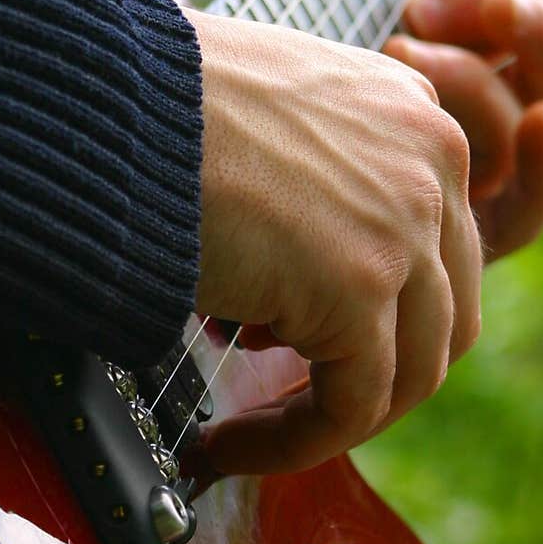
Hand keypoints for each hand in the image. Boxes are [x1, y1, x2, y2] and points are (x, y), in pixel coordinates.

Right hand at [188, 6, 481, 475]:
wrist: (100, 99)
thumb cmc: (147, 105)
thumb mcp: (266, 124)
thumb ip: (309, 184)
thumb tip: (292, 271)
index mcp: (410, 113)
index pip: (434, 247)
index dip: (376, 316)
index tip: (295, 348)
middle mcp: (431, 160)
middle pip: (442, 314)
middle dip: (372, 375)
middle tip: (291, 400)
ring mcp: (407, 223)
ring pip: (411, 372)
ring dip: (332, 420)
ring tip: (252, 435)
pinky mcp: (359, 285)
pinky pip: (350, 405)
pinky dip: (292, 443)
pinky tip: (228, 444)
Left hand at [226, 0, 542, 261]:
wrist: (228, 183)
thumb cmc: (261, 92)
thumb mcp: (270, 0)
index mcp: (450, 35)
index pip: (512, 1)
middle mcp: (475, 97)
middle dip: (517, 25)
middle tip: (429, 13)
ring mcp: (478, 164)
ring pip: (541, 114)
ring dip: (486, 86)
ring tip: (405, 64)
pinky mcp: (469, 233)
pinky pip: (538, 202)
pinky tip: (536, 134)